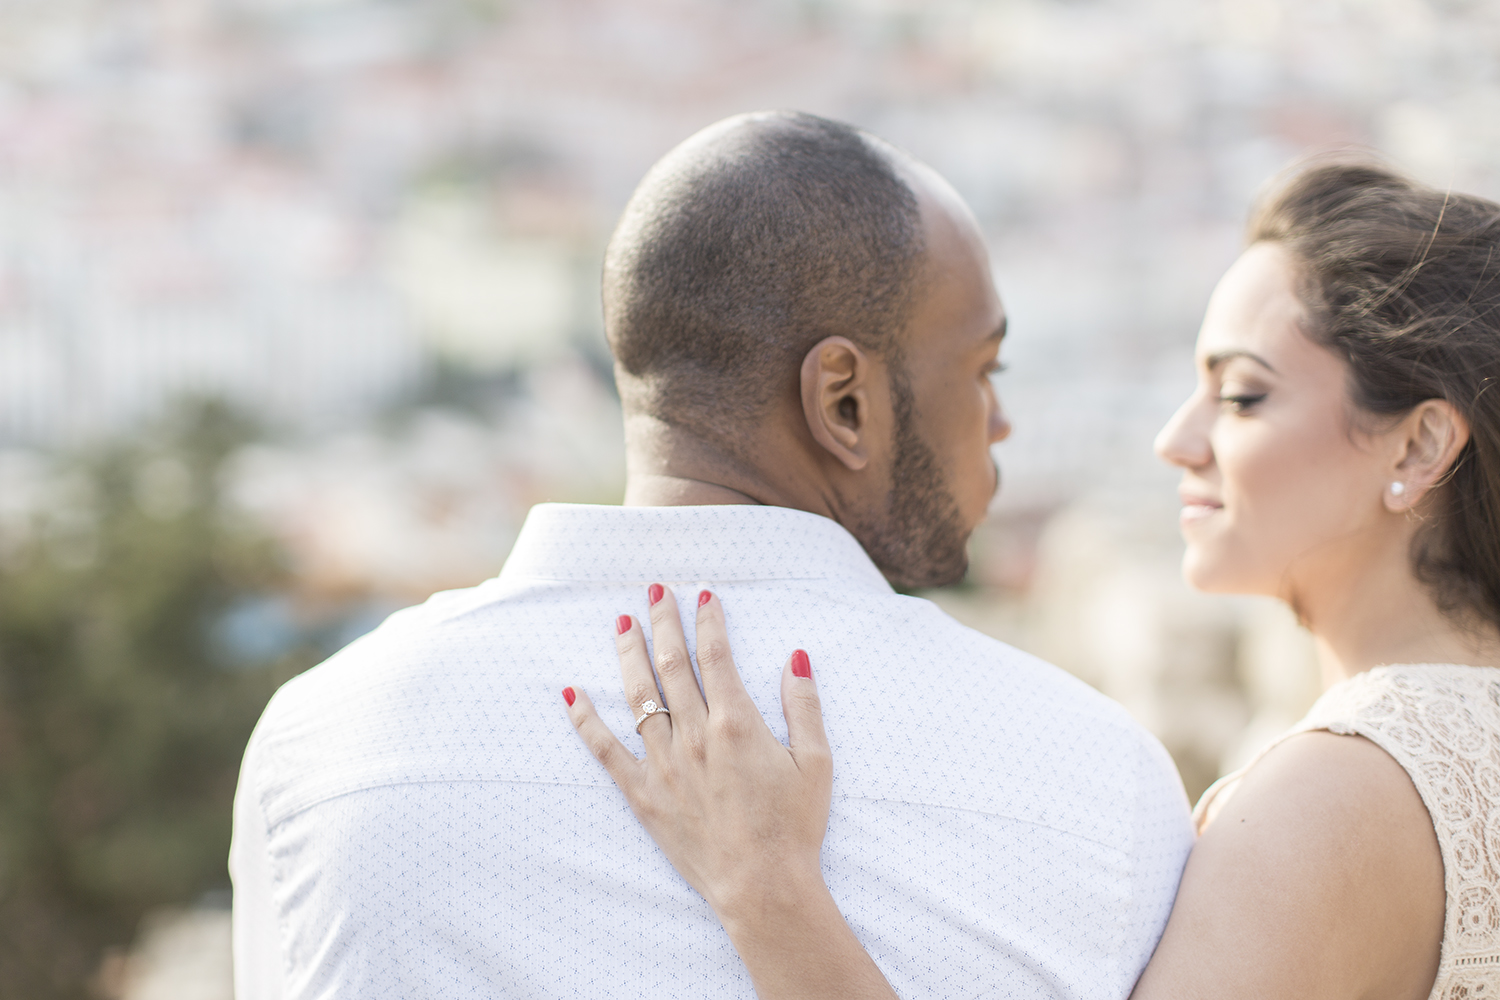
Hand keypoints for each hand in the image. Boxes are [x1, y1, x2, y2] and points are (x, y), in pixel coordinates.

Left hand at [562, 586, 832, 923]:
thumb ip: (804, 705)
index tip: (703, 595)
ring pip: (639, 695)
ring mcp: (664, 763)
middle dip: (664, 621)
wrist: (762, 887)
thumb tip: (795, 657)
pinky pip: (605, 750)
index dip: (708, 620)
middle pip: (672, 664)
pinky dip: (585, 719)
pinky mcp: (643, 794)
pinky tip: (572, 693)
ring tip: (622, 623)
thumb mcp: (816, 762)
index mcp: (737, 723)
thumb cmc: (794, 827)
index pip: (716, 655)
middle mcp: (695, 735)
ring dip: (629, 654)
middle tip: (655, 590)